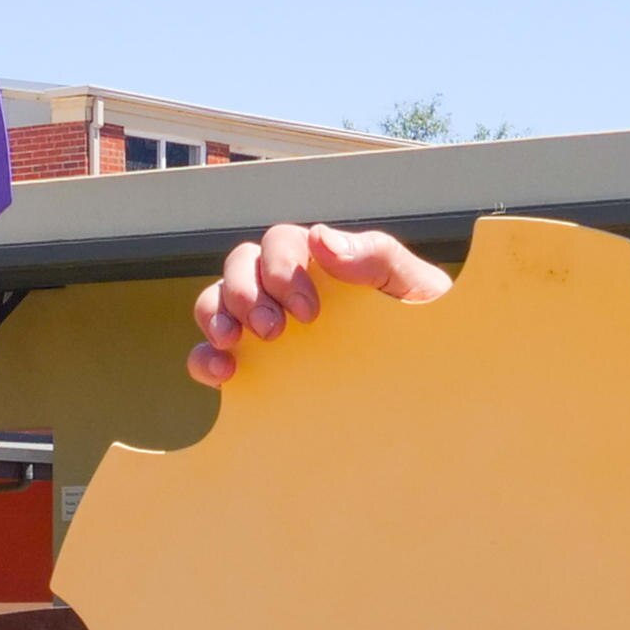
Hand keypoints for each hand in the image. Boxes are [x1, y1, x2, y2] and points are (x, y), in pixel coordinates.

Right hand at [185, 222, 451, 386]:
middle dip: (248, 292)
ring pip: (216, 299)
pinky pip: (206, 353)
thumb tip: (321, 239)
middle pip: (241, 264)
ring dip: (216, 314)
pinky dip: (202, 357)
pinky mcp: (250, 368)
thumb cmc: (423, 332)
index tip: (309, 312)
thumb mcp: (413, 290)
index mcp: (322, 263)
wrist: (427, 389)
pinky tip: (223, 372)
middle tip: (275, 331)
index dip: (284, 267)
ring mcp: (262, 326)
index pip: (282, 242)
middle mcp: (285, 289)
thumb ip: (377, 256)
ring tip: (235, 343)